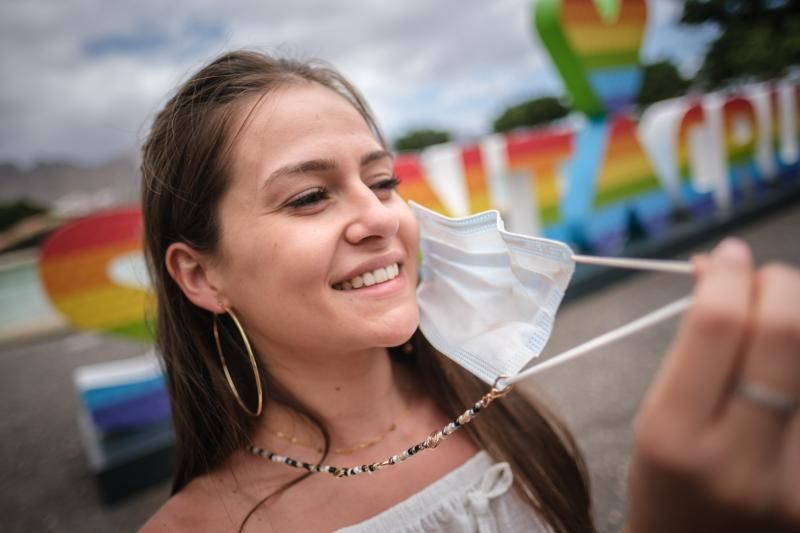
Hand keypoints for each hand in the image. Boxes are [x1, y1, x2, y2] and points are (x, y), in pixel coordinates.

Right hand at [625, 238, 799, 532]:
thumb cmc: (667, 486)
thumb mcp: (657, 418)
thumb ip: (692, 346)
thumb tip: (719, 269)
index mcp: (675, 435)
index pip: (717, 327)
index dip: (730, 275)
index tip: (728, 256)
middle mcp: (740, 459)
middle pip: (785, 333)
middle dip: (779, 284)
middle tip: (764, 279)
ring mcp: (794, 480)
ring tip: (779, 317)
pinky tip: (791, 359)